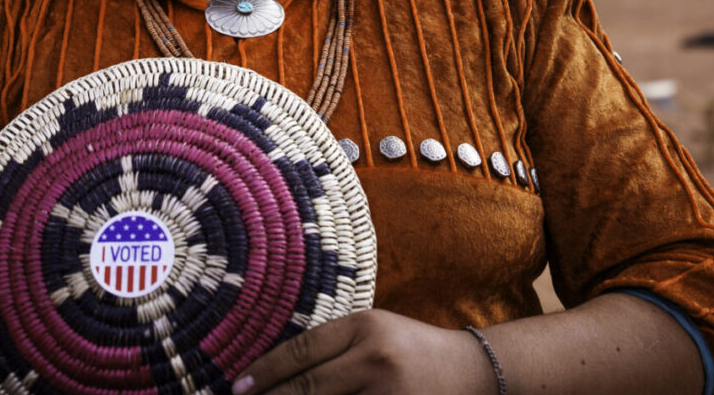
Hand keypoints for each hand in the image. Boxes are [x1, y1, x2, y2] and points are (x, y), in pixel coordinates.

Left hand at [231, 309, 494, 394]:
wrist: (475, 372)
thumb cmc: (414, 350)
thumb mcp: (374, 332)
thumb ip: (331, 347)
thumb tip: (273, 374)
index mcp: (365, 326)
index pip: (301, 350)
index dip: (265, 371)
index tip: (238, 388)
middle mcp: (374, 358)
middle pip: (307, 388)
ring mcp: (387, 394)